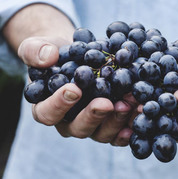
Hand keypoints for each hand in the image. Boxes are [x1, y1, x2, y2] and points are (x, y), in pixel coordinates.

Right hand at [19, 36, 135, 143]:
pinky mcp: (110, 123)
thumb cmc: (57, 54)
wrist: (79, 56)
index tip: (74, 89)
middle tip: (106, 103)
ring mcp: (92, 125)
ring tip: (130, 103)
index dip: (59, 105)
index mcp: (47, 108)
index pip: (47, 113)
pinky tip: (141, 114)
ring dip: (117, 120)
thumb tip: (48, 57)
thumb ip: (35, 51)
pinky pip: (120, 132)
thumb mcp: (39, 47)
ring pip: (102, 132)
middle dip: (93, 116)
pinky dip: (131, 125)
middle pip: (78, 128)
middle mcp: (69, 122)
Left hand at [124, 46, 177, 143]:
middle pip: (173, 126)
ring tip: (128, 103)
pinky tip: (120, 99)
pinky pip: (141, 114)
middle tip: (146, 106)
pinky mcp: (149, 112)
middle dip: (160, 116)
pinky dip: (130, 107)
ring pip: (154, 123)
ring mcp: (164, 119)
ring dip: (140, 115)